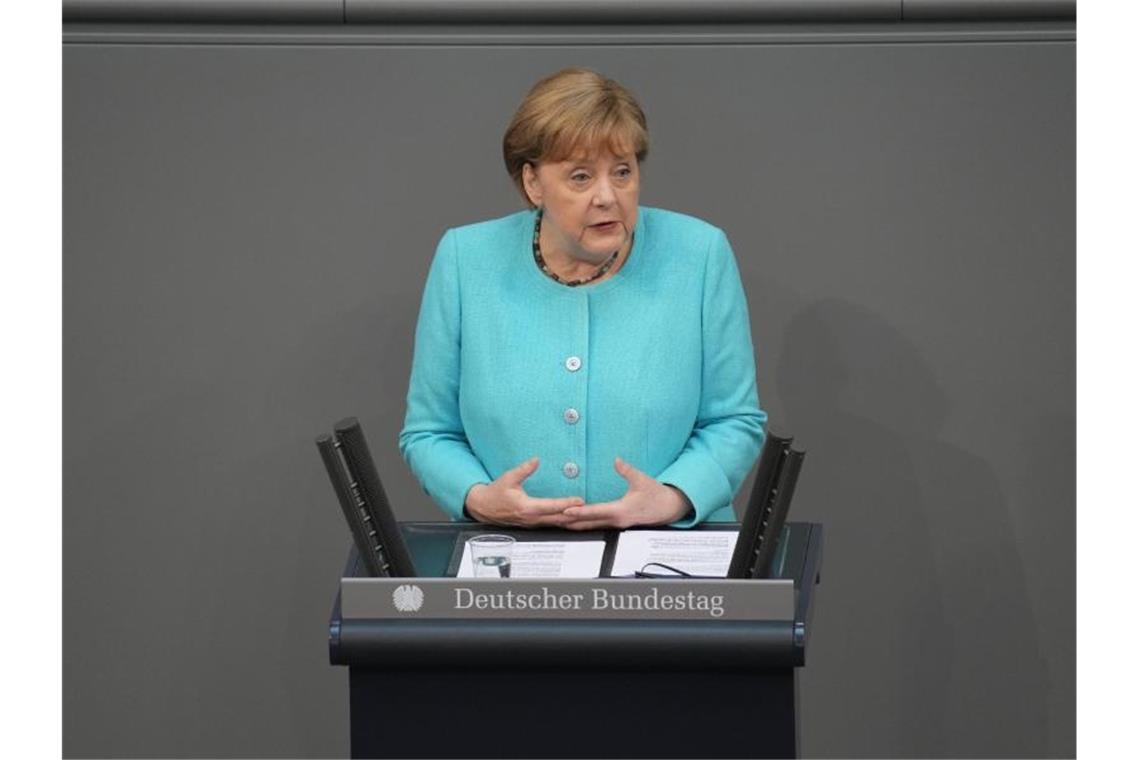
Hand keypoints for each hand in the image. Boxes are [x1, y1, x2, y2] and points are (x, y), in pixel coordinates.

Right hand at [464, 457, 584, 527]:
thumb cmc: (495, 493)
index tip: (580, 500)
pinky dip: (563, 522)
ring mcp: (533, 523)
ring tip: (586, 517)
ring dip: (571, 521)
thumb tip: (536, 460)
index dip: (567, 503)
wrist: (483, 507)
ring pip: (556, 524)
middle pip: (558, 519)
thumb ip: (523, 470)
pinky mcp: (533, 524)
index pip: (551, 506)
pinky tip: (572, 520)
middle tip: (591, 511)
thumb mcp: (508, 478)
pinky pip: (551, 524)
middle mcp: (531, 518)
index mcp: (526, 507)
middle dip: (575, 516)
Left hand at [562, 457, 691, 530]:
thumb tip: (616, 460)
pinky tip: (573, 521)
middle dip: (570, 521)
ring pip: (590, 526)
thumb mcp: (643, 480)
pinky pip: (595, 525)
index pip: (596, 512)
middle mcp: (616, 520)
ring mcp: (616, 524)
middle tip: (552, 519)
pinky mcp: (616, 523)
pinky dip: (583, 523)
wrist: (668, 508)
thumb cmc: (656, 494)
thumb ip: (628, 471)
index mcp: (621, 511)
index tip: (565, 510)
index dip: (579, 511)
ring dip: (574, 524)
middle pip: (588, 523)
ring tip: (557, 521)